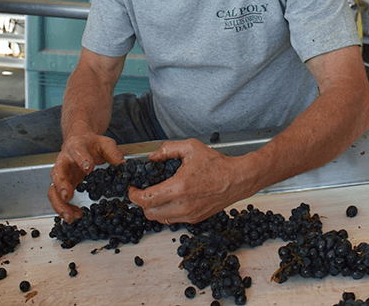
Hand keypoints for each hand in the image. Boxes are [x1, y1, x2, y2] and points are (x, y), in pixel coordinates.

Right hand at [48, 133, 124, 222]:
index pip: (78, 152)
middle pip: (57, 173)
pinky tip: (75, 216)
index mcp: (76, 146)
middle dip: (61, 185)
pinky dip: (64, 208)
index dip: (82, 159)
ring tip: (70, 216)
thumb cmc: (92, 143)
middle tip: (67, 196)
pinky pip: (58, 197)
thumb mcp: (105, 143)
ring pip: (53, 189)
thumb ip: (113, 153)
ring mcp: (61, 174)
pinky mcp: (62, 184)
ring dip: (60, 204)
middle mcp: (64, 160)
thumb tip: (123, 165)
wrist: (79, 141)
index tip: (89, 168)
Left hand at [128, 139, 255, 224]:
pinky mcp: (195, 219)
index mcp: (178, 188)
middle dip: (142, 202)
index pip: (146, 199)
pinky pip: (172, 220)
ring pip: (159, 219)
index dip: (133, 195)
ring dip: (153, 208)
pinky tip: (171, 198)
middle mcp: (182, 205)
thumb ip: (167, 149)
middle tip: (143, 190)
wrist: (237, 179)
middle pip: (149, 213)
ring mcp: (189, 215)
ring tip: (157, 194)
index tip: (132, 188)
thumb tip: (151, 157)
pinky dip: (166, 212)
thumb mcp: (191, 147)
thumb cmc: (217, 163)